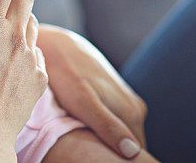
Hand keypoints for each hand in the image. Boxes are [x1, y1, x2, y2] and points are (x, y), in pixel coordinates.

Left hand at [37, 24, 146, 158]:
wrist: (57, 45)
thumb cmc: (65, 73)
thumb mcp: (82, 101)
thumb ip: (107, 125)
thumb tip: (132, 152)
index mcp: (132, 112)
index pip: (138, 154)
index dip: (120, 161)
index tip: (101, 161)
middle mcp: (135, 108)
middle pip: (134, 145)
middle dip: (117, 155)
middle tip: (92, 156)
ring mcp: (127, 101)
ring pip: (125, 135)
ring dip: (112, 145)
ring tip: (90, 147)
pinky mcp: (116, 97)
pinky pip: (118, 123)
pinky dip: (107, 132)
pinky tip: (90, 133)